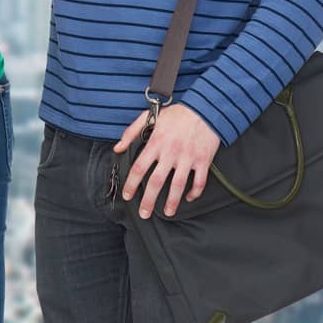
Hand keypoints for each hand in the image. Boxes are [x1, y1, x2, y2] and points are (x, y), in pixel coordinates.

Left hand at [114, 102, 221, 218]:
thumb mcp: (149, 117)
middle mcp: (170, 153)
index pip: (139, 167)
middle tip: (144, 213)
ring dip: (172, 202)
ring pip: (178, 185)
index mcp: (156, 143)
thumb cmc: (177, 114)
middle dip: (148, 200)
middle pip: (156, 181)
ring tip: (167, 212)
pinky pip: (199, 182)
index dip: (131, 184)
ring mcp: (188, 158)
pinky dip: (194, 192)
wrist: (205, 109)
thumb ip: (131, 132)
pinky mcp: (203, 161)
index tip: (128, 195)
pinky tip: (188, 198)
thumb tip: (117, 148)